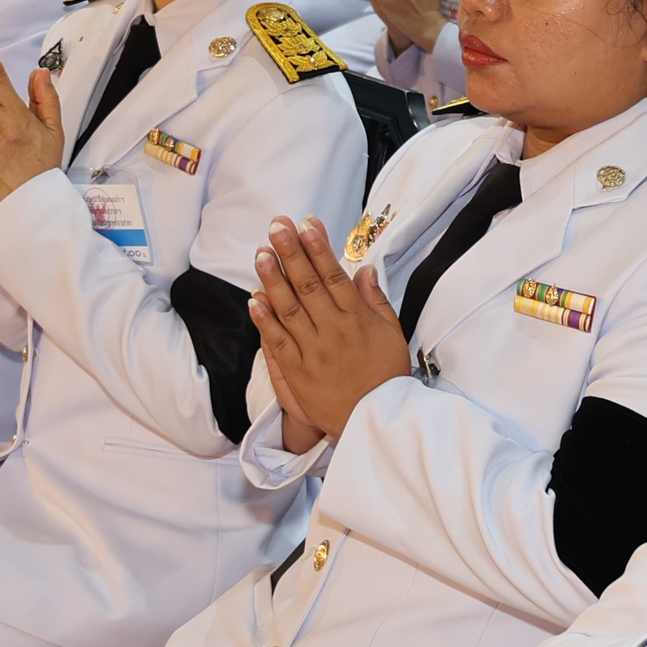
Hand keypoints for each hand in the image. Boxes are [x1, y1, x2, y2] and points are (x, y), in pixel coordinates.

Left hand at [249, 216, 411, 449]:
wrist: (376, 422)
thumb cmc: (386, 376)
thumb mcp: (393, 335)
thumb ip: (376, 301)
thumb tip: (364, 270)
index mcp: (358, 320)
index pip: (335, 276)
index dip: (318, 248)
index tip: (306, 224)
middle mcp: (335, 332)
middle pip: (309, 285)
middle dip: (291, 253)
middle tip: (277, 226)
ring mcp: (314, 352)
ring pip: (289, 309)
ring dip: (273, 279)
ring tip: (261, 253)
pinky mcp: (298, 373)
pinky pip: (277, 342)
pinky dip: (264, 320)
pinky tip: (254, 298)